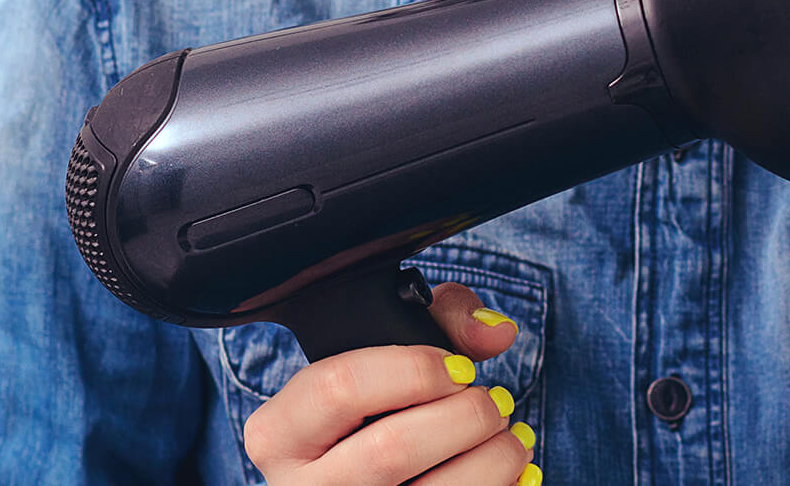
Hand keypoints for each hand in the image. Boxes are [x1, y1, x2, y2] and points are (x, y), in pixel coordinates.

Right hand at [243, 282, 539, 485]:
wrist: (355, 478)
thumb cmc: (370, 412)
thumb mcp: (381, 354)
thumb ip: (442, 320)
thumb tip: (495, 334)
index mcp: (279, 433)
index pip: (339, 386)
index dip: (413, 368)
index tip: (459, 368)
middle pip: (391, 448)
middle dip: (466, 416)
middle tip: (494, 402)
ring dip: (493, 458)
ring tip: (509, 435)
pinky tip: (510, 469)